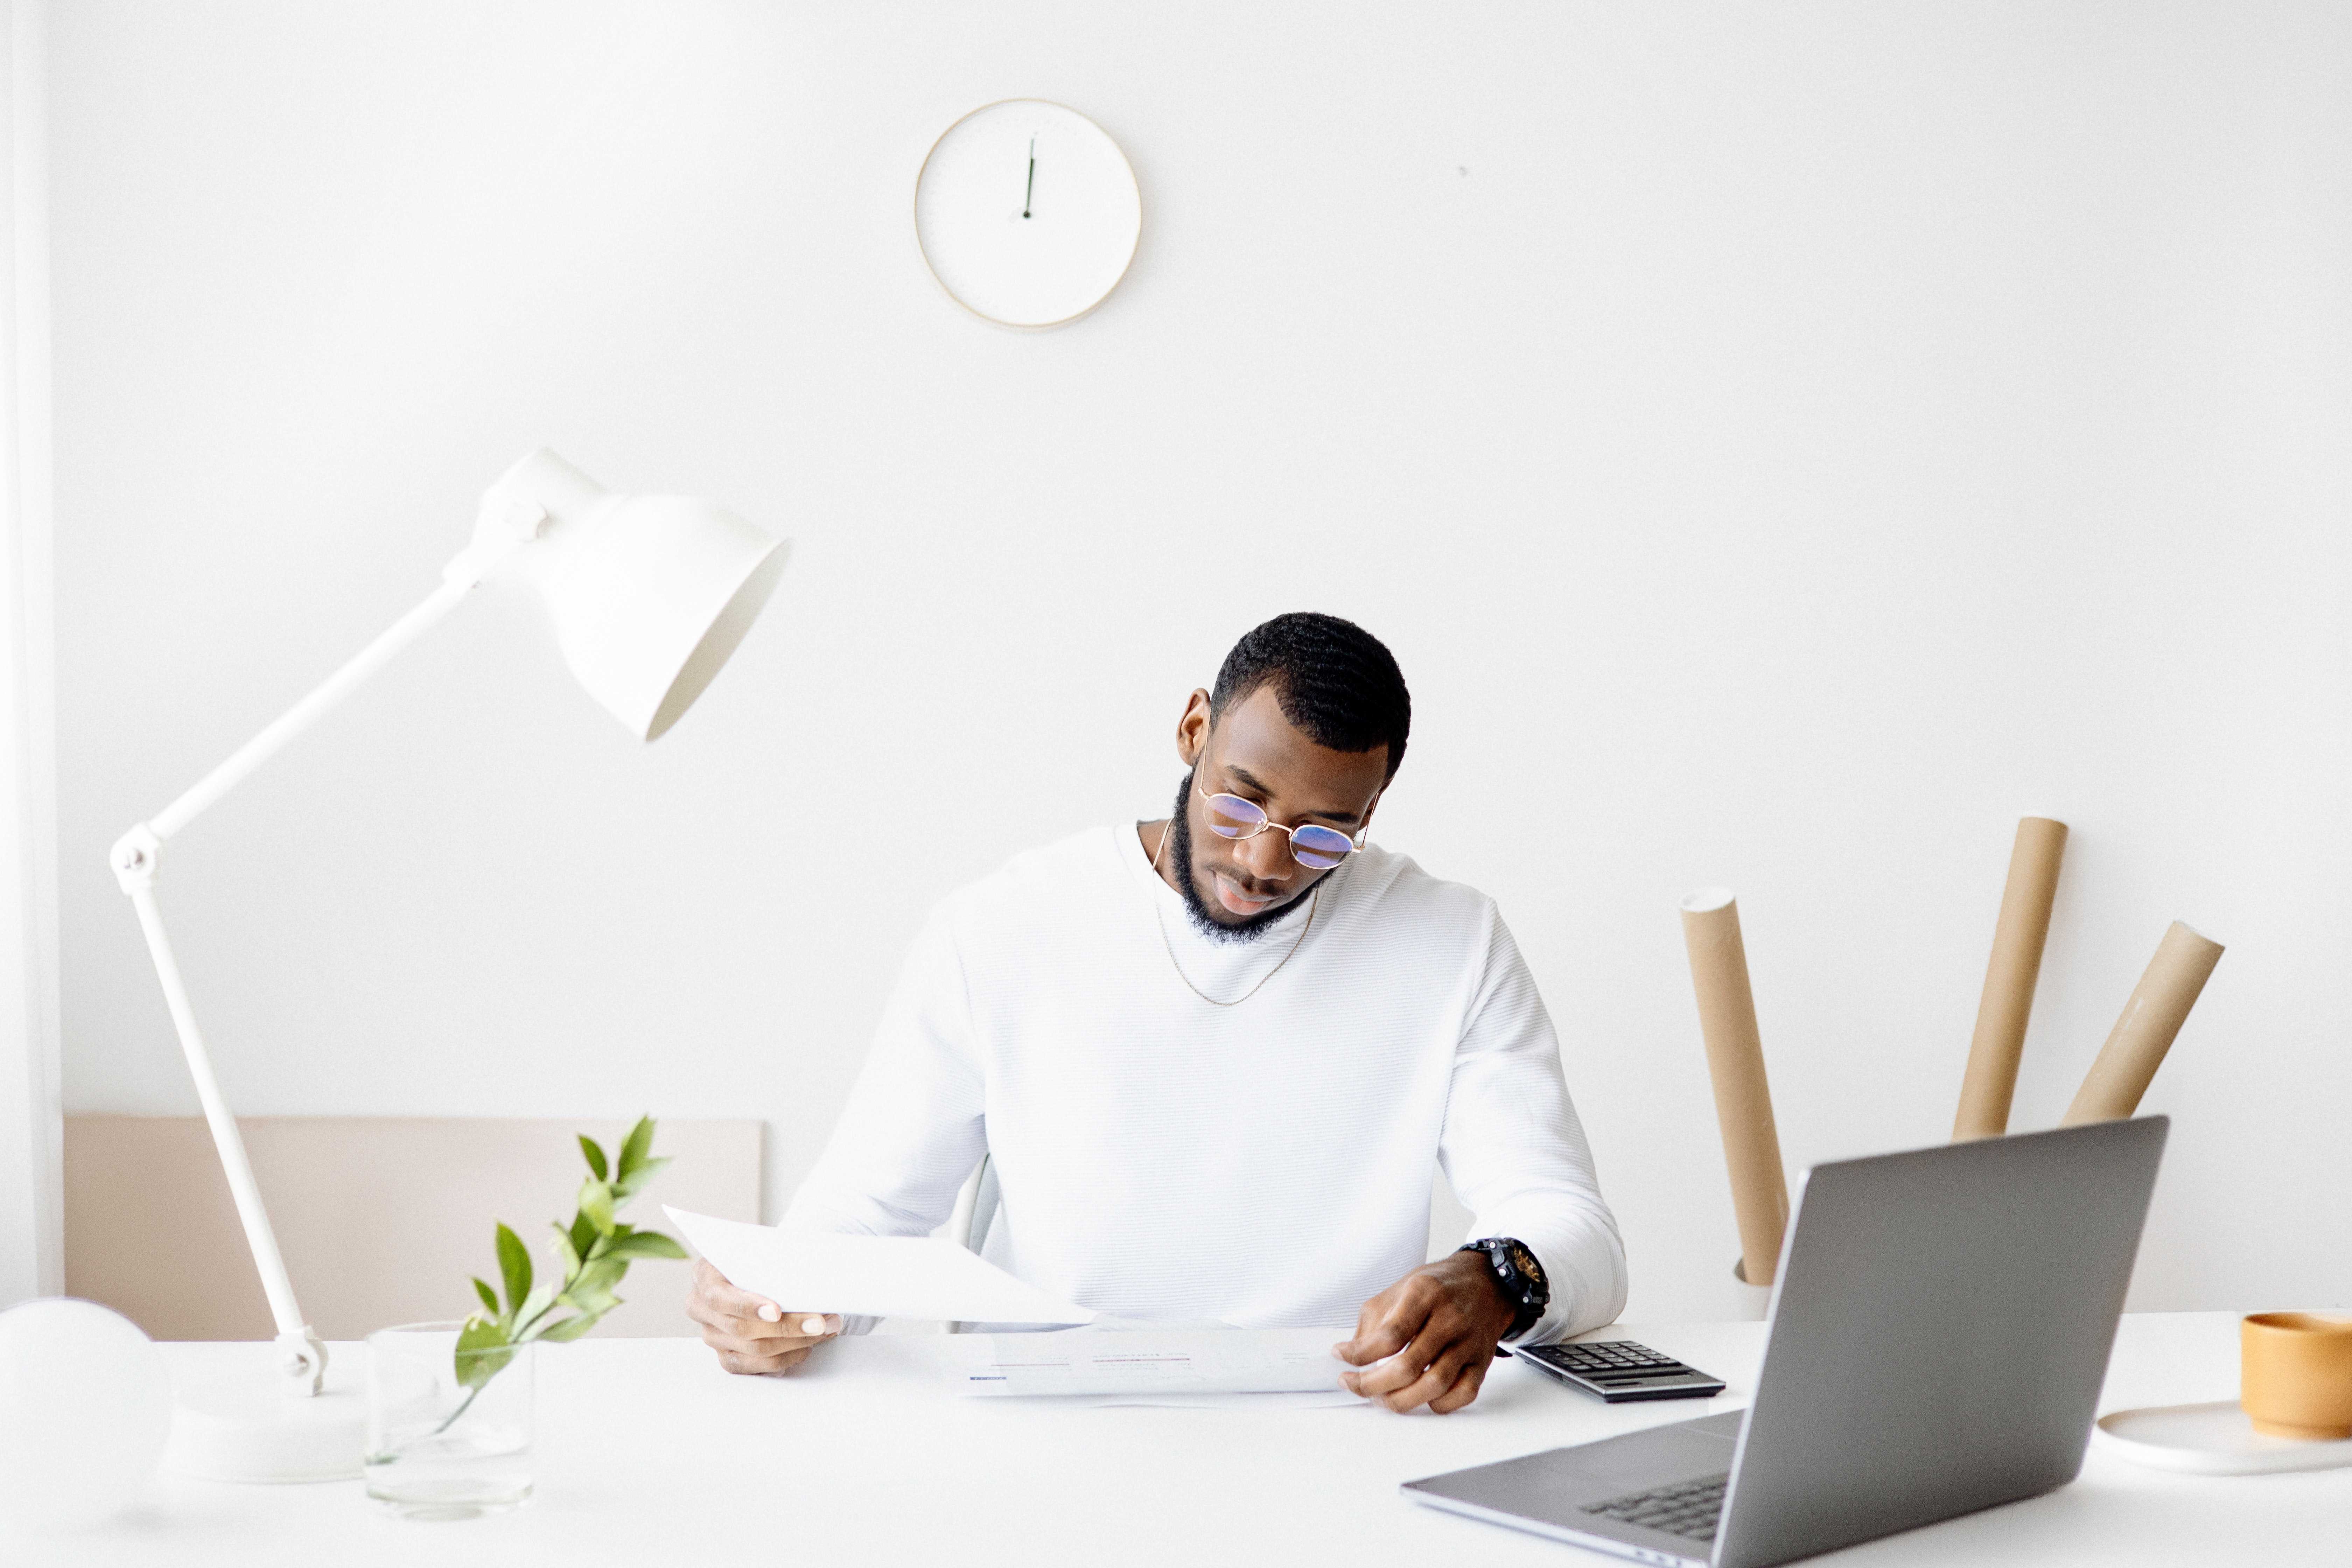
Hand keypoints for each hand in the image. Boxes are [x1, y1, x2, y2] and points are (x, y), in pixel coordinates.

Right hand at [685, 1257, 841, 1375]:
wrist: (754, 1271)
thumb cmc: (760, 1259)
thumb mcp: (760, 1250)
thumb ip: (773, 1259)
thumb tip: (810, 1278)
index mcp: (704, 1276)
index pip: (720, 1297)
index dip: (748, 1306)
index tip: (777, 1310)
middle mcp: (701, 1308)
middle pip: (742, 1327)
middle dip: (788, 1326)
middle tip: (821, 1322)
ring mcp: (712, 1335)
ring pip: (753, 1349)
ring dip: (794, 1342)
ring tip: (824, 1330)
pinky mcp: (727, 1356)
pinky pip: (755, 1366)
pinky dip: (785, 1358)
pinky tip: (806, 1348)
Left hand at [1333, 1252, 1516, 1413]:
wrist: (1487, 1282)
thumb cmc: (1438, 1286)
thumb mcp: (1399, 1288)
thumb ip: (1373, 1321)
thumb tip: (1352, 1356)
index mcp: (1424, 1294)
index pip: (1389, 1336)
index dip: (1359, 1354)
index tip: (1340, 1358)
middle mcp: (1449, 1318)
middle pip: (1408, 1367)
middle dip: (1373, 1385)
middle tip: (1355, 1385)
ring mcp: (1468, 1342)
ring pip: (1435, 1385)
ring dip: (1401, 1400)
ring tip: (1382, 1397)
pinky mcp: (1482, 1361)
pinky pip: (1463, 1394)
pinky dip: (1439, 1404)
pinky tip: (1421, 1397)